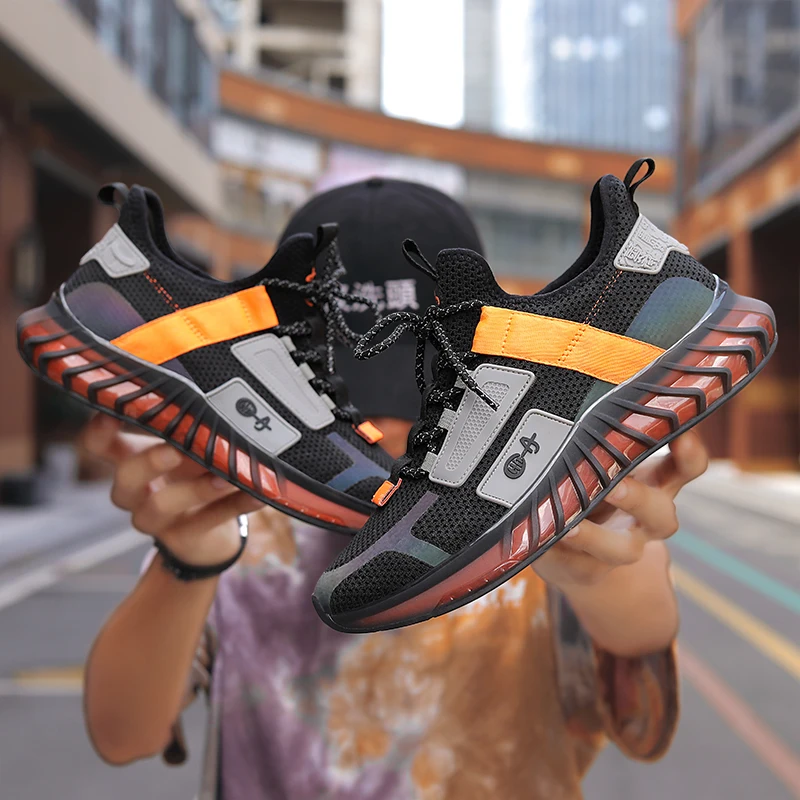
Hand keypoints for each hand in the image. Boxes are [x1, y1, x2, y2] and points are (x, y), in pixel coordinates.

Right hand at [80, 415, 262, 565]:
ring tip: (225, 477)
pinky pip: (209, 521)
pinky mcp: (183, 537)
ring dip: (195, 489)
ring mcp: (155, 519)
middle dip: (149, 462)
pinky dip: (235, 505)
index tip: (112, 412)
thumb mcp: (187, 450)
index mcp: (129, 460)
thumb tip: (215, 402)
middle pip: (125, 478)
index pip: (98, 445)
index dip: (98, 430)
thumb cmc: (193, 476)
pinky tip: (257, 493)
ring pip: (161, 506)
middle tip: (175, 451)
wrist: (207, 537)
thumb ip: (190, 430)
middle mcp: (134, 492)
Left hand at [533, 430, 708, 589]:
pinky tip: (539, 539)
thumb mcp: (599, 458)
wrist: (575, 552)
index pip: (686, 468)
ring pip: (624, 550)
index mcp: (653, 482)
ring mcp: (619, 547)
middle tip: (615, 486)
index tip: (681, 435)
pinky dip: (558, 552)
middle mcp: (643, 518)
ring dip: (598, 537)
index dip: (690, 454)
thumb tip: (578, 395)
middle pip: (661, 514)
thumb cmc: (588, 487)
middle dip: (639, 499)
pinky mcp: (586, 569)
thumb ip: (599, 436)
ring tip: (570, 526)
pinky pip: (577, 565)